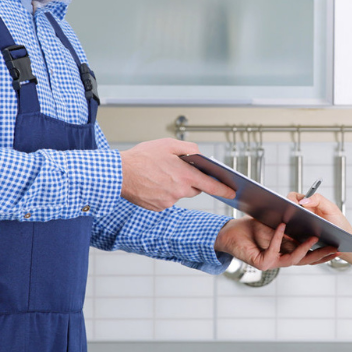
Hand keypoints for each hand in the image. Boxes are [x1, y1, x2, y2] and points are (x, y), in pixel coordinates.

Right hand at [120, 138, 234, 210]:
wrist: (119, 173)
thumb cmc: (143, 157)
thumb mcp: (169, 144)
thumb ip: (189, 148)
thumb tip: (199, 155)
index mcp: (185, 176)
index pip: (211, 185)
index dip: (224, 188)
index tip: (232, 191)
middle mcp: (179, 191)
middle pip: (194, 188)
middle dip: (190, 180)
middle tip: (177, 170)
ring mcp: (168, 201)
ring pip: (179, 193)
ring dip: (175, 185)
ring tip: (159, 174)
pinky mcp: (158, 207)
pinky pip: (167, 199)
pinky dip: (163, 192)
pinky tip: (152, 183)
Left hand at [214, 218, 338, 269]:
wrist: (231, 232)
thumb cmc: (252, 227)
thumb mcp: (277, 223)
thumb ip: (291, 224)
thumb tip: (308, 215)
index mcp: (287, 251)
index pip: (309, 255)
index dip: (324, 253)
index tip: (339, 247)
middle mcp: (281, 259)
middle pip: (306, 260)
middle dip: (322, 255)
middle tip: (336, 248)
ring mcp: (272, 263)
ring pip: (293, 259)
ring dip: (304, 248)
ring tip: (314, 237)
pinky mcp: (261, 263)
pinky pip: (273, 251)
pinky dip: (278, 237)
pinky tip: (283, 225)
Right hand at [287, 191, 351, 235]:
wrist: (345, 240)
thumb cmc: (339, 224)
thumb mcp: (332, 209)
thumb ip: (319, 200)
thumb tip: (303, 201)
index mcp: (309, 204)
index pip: (294, 197)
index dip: (290, 199)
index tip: (294, 204)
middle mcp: (304, 213)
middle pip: (289, 209)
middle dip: (287, 210)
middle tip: (291, 215)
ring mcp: (301, 225)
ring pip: (288, 222)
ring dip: (287, 223)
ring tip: (291, 225)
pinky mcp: (301, 236)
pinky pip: (292, 234)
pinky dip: (290, 234)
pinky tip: (293, 236)